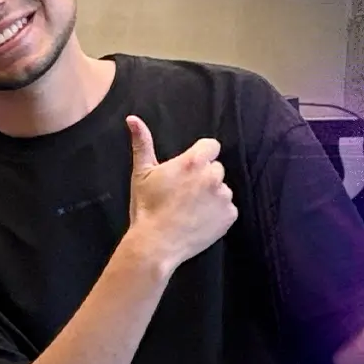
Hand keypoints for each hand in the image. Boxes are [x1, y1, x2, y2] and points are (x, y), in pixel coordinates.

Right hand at [124, 116, 236, 269]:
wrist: (156, 244)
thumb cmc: (147, 207)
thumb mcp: (141, 173)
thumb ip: (142, 143)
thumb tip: (133, 119)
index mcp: (193, 162)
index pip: (211, 146)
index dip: (199, 156)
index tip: (187, 170)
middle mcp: (213, 176)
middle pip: (215, 168)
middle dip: (203, 177)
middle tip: (183, 193)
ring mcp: (224, 197)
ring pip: (221, 189)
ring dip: (210, 195)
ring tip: (190, 210)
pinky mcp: (230, 215)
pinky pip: (227, 208)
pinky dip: (216, 214)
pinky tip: (198, 221)